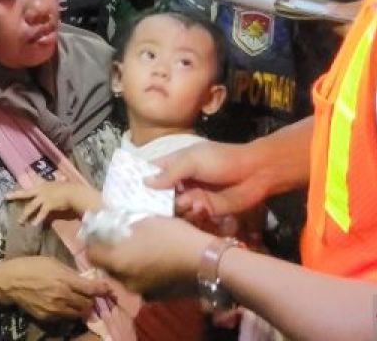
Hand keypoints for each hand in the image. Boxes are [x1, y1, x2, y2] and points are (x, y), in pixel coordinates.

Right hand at [0, 256, 111, 322]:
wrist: (9, 281)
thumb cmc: (31, 265)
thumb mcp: (52, 262)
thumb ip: (70, 272)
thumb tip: (85, 279)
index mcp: (65, 280)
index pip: (91, 289)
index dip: (103, 290)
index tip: (109, 290)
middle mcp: (63, 296)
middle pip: (88, 303)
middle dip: (92, 299)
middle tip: (91, 294)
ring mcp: (55, 309)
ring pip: (78, 313)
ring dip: (82, 307)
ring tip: (79, 300)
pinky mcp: (48, 317)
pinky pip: (65, 317)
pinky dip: (68, 311)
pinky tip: (64, 304)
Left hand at [6, 180, 98, 225]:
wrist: (74, 193)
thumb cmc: (70, 188)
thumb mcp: (63, 182)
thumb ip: (61, 180)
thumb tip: (62, 177)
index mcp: (44, 184)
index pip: (34, 179)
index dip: (28, 176)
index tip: (20, 174)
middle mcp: (41, 190)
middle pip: (25, 193)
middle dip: (15, 195)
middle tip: (6, 197)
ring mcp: (43, 198)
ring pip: (30, 207)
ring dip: (24, 215)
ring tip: (19, 221)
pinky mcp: (48, 205)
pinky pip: (41, 214)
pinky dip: (37, 219)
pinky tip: (33, 225)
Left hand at [85, 216, 210, 297]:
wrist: (205, 260)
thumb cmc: (171, 235)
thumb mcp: (143, 221)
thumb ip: (120, 224)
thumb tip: (108, 222)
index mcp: (117, 261)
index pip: (91, 254)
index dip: (94, 242)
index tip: (102, 232)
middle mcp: (125, 280)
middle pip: (108, 265)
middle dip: (112, 252)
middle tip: (122, 238)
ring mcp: (141, 291)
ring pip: (125, 275)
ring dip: (128, 263)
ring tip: (142, 248)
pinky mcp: (156, 296)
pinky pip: (141, 282)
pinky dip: (144, 273)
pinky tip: (156, 261)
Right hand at [144, 140, 267, 221]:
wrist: (254, 174)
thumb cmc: (221, 159)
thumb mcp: (192, 160)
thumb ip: (169, 173)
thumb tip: (145, 183)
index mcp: (174, 164)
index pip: (150, 172)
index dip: (137, 180)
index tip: (121, 192)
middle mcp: (178, 182)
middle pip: (157, 194)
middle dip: (153, 201)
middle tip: (144, 209)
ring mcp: (190, 197)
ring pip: (171, 208)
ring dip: (176, 206)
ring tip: (188, 200)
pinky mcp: (202, 211)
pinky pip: (188, 216)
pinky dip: (191, 213)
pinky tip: (200, 206)